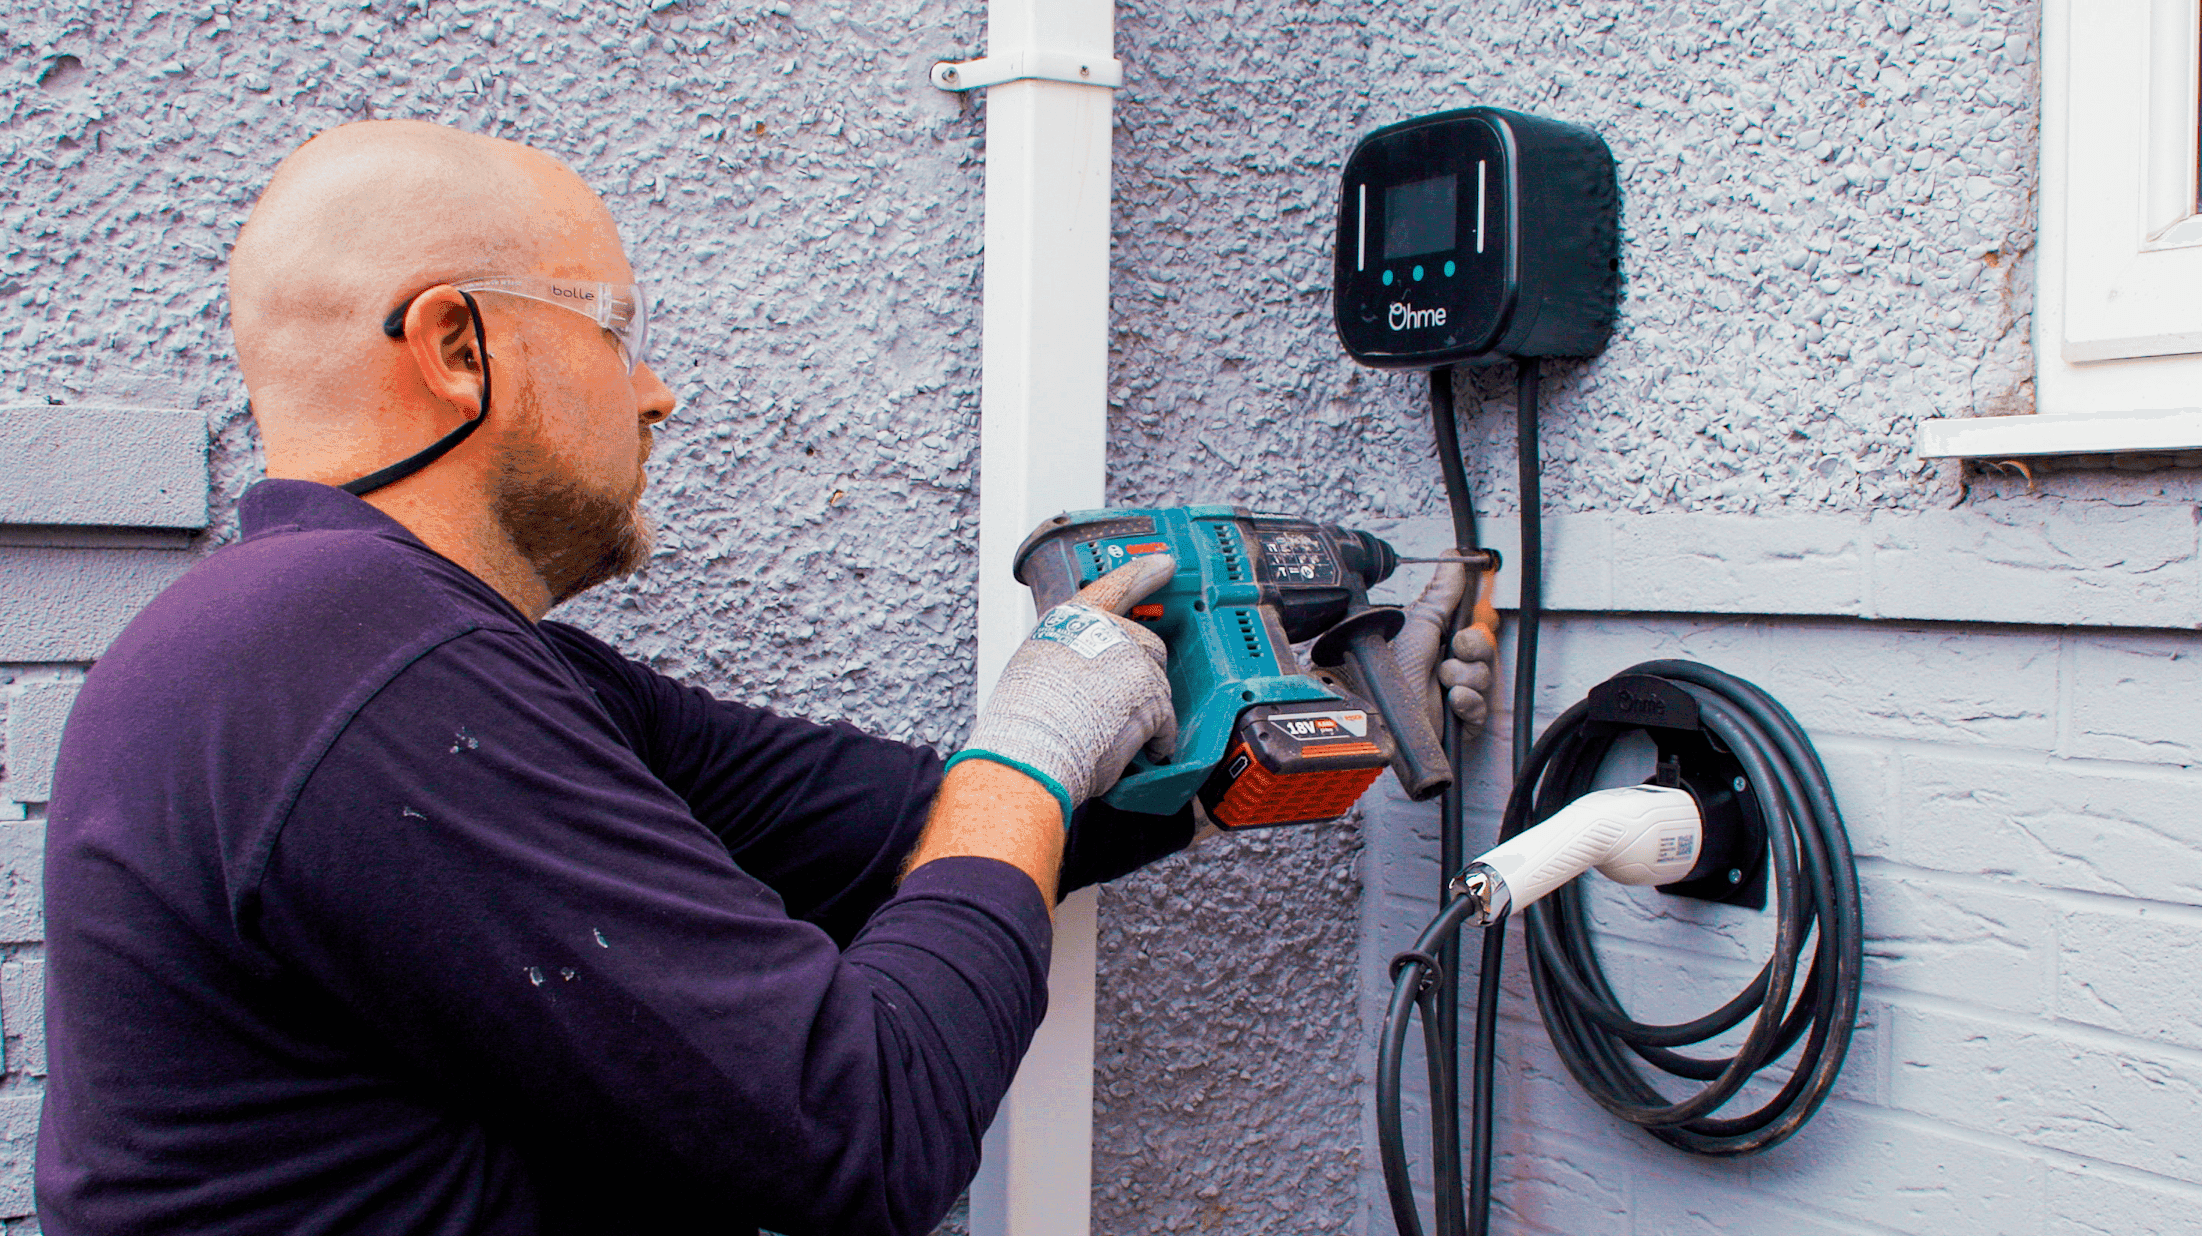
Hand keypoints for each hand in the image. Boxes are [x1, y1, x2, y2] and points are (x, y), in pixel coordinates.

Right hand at [955, 554, 1177, 820]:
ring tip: (1109, 737)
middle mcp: (1106, 631)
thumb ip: (1068, 658)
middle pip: (1147, 647)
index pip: (1114, 588)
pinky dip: (1157, 741)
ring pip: (1158, 687)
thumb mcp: (1035, 666)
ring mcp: (1133, 659)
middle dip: (1141, 679)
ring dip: (1143, 714)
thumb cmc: (1023, 721)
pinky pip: (1166, 722)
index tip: (1166, 564)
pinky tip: (1140, 753)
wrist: (1031, 748)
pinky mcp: (1152, 694)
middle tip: (1117, 710)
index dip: (1142, 573)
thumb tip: (1083, 678)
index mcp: (1071, 620)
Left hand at [1395, 555, 1499, 738]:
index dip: (1476, 623)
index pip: (1472, 623)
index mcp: (1434, 639)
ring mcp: (1454, 691)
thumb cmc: (1392, 675)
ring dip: (1464, 676)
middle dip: (1472, 647)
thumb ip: (1441, 593)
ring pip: (1485, 674)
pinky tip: (1450, 702)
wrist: (1391, 722)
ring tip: (1442, 682)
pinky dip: (1467, 702)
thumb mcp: (1419, 624)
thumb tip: (1452, 558)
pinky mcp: (1461, 718)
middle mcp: (1444, 663)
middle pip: (1484, 647)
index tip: (1470, 621)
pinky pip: (1482, 703)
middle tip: (1455, 649)